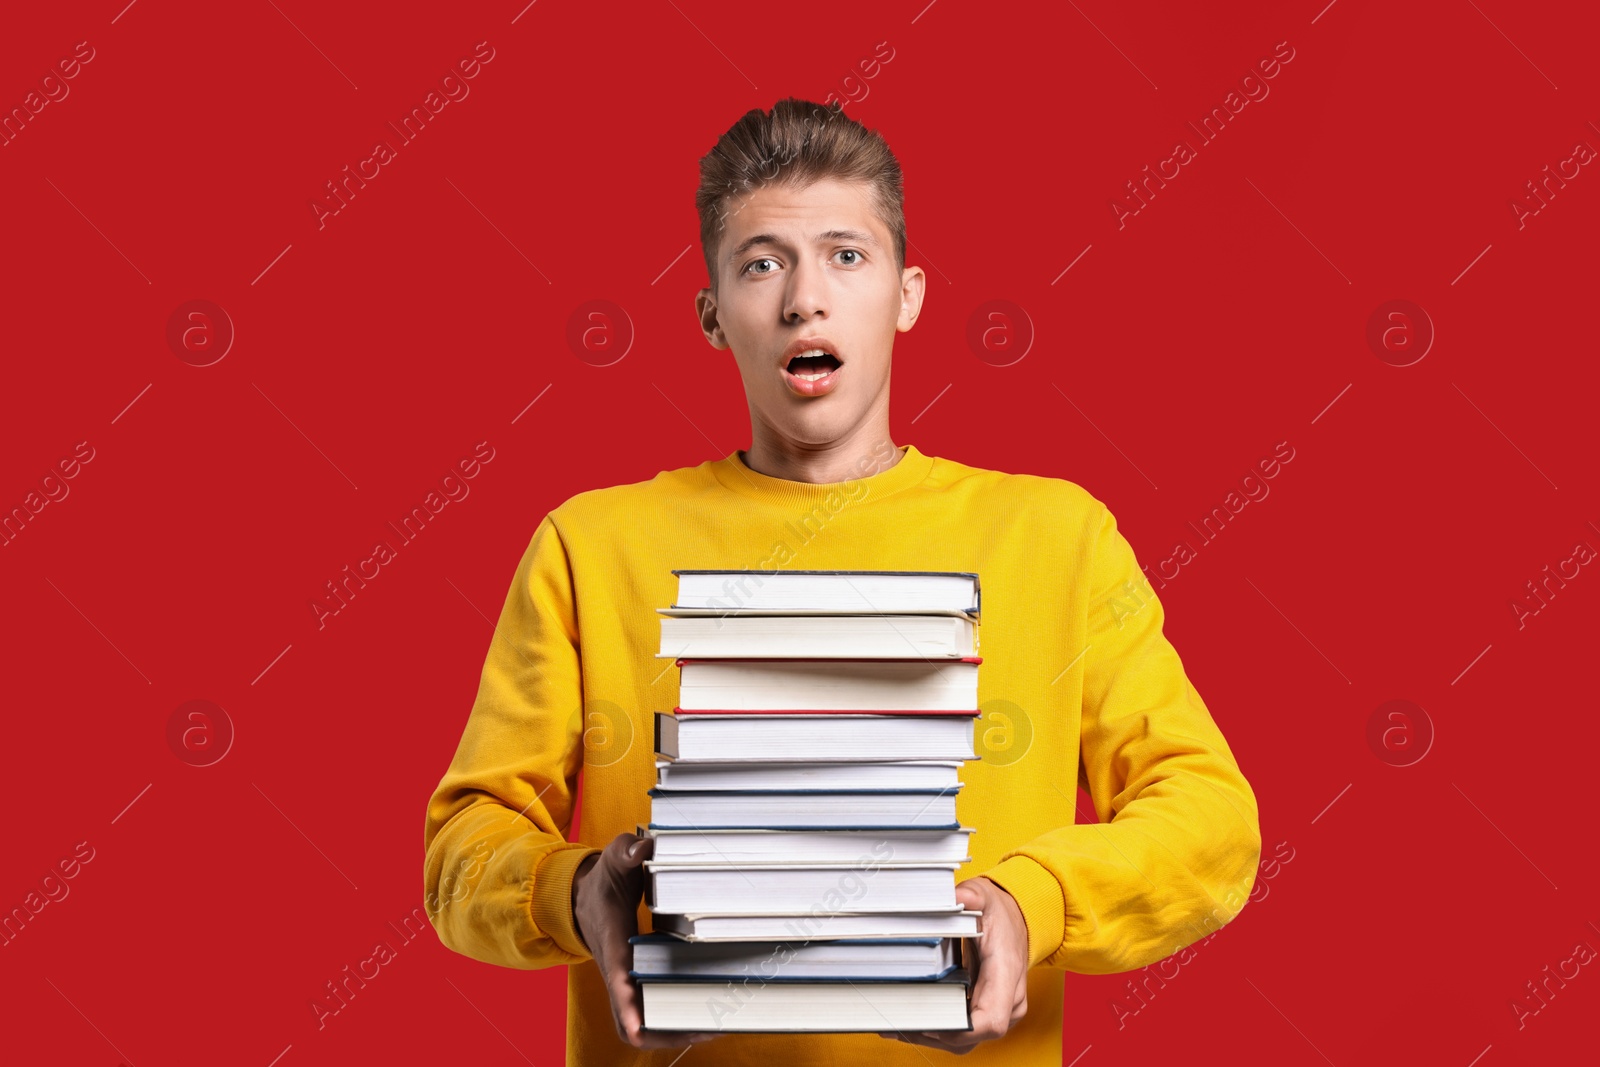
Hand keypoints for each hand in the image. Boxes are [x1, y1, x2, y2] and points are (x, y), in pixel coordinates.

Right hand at [571, 832, 720, 1049]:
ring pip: (641, 1026)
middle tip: (706, 1027)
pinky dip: (674, 1022)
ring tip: (716, 1027)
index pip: (617, 976)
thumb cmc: (605, 881)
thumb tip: (642, 847)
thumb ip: (625, 851)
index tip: (638, 1027)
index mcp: (612, 940)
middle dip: (663, 1031)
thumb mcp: (613, 859)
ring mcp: (624, 983)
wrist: (584, 900)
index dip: (627, 1004)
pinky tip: (707, 1015)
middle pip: (629, 1020)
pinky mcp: (636, 985)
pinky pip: (651, 1014)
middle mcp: (615, 970)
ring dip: (673, 1032)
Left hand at [877, 876, 1029, 1053]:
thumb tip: (955, 897)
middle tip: (897, 1022)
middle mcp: (1008, 999)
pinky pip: (964, 1030)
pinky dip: (938, 1029)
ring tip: (896, 1024)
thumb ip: (971, 895)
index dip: (958, 1029)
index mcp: (1007, 973)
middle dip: (933, 1033)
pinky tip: (911, 1019)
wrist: (1017, 920)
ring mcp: (1000, 1009)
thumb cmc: (1000, 912)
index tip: (926, 1021)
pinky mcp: (987, 1010)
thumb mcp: (984, 897)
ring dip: (931, 1035)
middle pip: (971, 1036)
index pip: (990, 1020)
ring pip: (965, 1040)